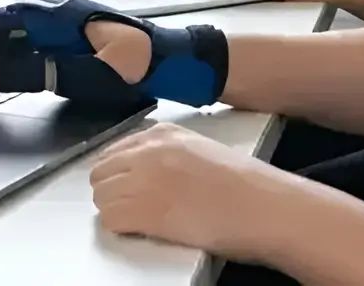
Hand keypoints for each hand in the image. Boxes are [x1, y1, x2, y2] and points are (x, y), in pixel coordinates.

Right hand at [0, 17, 151, 89]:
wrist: (169, 59)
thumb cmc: (139, 64)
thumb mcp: (89, 75)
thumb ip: (40, 74)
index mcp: (61, 17)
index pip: (2, 27)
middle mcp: (56, 14)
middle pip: (0, 28)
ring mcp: (60, 23)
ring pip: (10, 34)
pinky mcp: (65, 35)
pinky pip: (26, 41)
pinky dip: (5, 56)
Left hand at [90, 122, 297, 260]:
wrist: (263, 206)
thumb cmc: (243, 183)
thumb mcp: (200, 149)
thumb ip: (167, 151)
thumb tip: (141, 169)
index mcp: (162, 133)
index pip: (113, 150)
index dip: (117, 173)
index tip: (127, 186)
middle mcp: (149, 151)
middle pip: (100, 172)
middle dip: (110, 190)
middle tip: (131, 206)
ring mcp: (146, 179)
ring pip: (101, 196)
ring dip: (114, 209)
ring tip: (139, 219)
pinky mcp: (148, 211)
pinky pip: (111, 219)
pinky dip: (120, 227)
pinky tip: (141, 229)